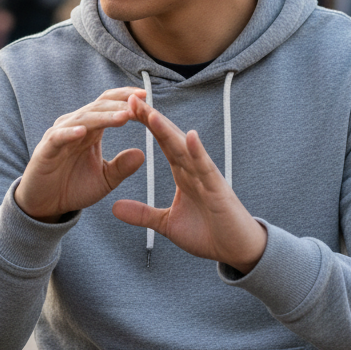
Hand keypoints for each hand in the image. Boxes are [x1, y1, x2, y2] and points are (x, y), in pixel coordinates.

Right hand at [14, 87, 146, 222]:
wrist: (45, 205)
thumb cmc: (73, 187)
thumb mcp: (104, 179)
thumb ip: (121, 167)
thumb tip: (142, 154)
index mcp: (91, 131)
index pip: (108, 105)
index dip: (125, 98)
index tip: (146, 96)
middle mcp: (75, 128)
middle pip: (98, 107)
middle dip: (120, 104)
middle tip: (140, 103)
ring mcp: (59, 137)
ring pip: (83, 120)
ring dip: (104, 117)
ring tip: (123, 116)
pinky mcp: (45, 150)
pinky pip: (58, 138)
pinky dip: (69, 133)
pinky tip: (83, 132)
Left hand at [112, 95, 266, 272]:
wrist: (237, 251)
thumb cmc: (207, 234)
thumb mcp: (166, 224)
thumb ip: (142, 213)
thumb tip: (114, 207)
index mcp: (184, 174)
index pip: (162, 144)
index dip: (147, 125)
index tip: (127, 108)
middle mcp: (195, 169)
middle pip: (170, 139)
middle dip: (152, 119)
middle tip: (132, 98)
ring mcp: (207, 177)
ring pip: (184, 149)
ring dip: (168, 131)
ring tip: (151, 113)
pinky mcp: (218, 190)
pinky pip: (206, 168)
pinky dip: (197, 152)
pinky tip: (189, 136)